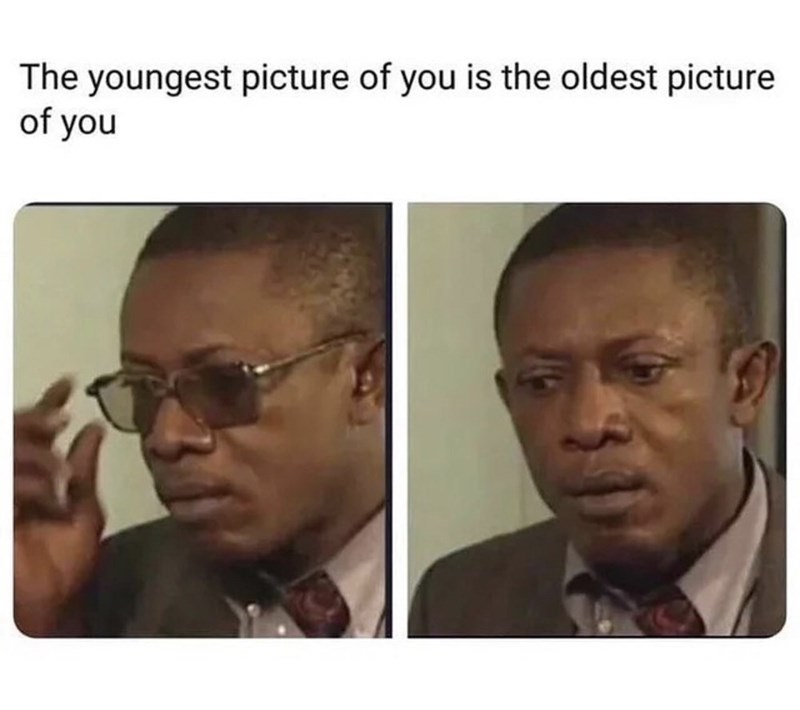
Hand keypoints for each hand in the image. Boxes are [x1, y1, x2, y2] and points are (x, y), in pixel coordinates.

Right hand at [14, 377, 105, 635]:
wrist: (51, 608)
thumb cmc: (66, 566)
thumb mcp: (83, 510)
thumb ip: (84, 469)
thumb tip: (92, 429)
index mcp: (34, 479)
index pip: (35, 432)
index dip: (48, 405)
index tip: (69, 382)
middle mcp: (15, 483)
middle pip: (14, 434)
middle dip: (36, 419)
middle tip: (59, 417)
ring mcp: (5, 496)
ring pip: (10, 453)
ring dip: (36, 454)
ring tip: (60, 466)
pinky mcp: (0, 512)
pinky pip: (9, 485)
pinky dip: (28, 484)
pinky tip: (50, 490)